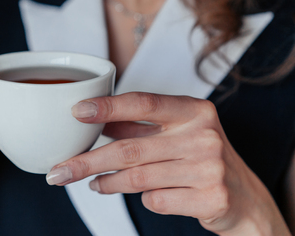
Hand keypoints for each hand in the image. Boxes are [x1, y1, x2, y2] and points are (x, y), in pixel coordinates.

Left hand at [46, 92, 289, 234]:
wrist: (243, 196)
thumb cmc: (201, 156)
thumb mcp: (177, 131)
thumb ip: (139, 126)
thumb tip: (93, 120)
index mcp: (194, 111)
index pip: (143, 103)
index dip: (107, 107)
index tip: (77, 112)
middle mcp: (204, 136)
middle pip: (130, 148)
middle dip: (88, 161)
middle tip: (61, 170)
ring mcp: (209, 168)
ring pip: (137, 178)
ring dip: (107, 183)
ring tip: (92, 183)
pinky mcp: (210, 198)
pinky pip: (155, 200)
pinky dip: (140, 199)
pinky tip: (138, 195)